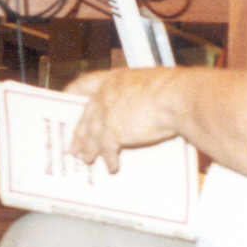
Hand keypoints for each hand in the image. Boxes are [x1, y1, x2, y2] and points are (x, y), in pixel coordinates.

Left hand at [63, 68, 180, 173]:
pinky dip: (110, 160)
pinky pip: (107, 150)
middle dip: (80, 133)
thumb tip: (143, 107)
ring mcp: (107, 114)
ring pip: (92, 135)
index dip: (74, 92)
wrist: (179, 98)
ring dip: (89, 149)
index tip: (67, 98)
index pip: (84, 83)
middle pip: (86, 116)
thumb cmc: (174, 89)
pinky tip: (112, 167)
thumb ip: (139, 95)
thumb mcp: (152, 84)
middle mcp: (105, 95)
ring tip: (86, 159)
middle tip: (74, 145)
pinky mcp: (114, 132)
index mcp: (114, 79)